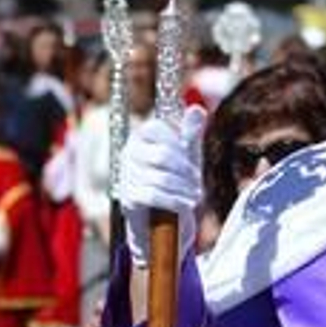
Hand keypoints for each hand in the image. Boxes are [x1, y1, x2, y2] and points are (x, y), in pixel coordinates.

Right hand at [117, 106, 205, 267]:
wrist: (163, 217)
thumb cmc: (176, 177)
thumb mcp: (188, 152)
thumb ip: (191, 132)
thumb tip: (197, 109)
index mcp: (142, 136)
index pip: (158, 128)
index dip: (181, 144)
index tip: (193, 158)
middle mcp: (129, 152)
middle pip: (163, 155)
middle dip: (186, 170)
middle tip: (198, 180)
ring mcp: (126, 175)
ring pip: (161, 178)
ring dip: (184, 188)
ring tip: (196, 194)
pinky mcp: (127, 198)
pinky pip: (153, 196)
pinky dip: (176, 200)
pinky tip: (188, 205)